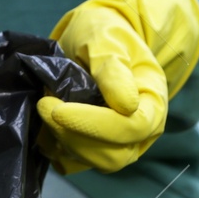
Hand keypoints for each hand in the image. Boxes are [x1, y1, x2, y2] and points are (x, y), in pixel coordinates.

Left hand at [37, 0, 198, 173]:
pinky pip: (75, 163)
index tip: (57, 109)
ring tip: (46, 107)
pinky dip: (56, 148)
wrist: (97, 41)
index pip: (132, 127)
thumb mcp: (107, 39)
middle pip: (115, 155)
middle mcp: (143, 131)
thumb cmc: (106, 34)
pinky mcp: (95, 150)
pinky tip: (45, 124)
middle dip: (74, 135)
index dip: (94, 124)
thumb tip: (125, 105)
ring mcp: (120, 144)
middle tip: (44, 105)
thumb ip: (113, 69)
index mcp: (153, 101)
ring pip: (94, 162)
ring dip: (63, 141)